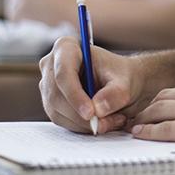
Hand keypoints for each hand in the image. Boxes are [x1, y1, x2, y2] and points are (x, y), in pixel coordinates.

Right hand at [38, 37, 153, 133]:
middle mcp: (52, 65)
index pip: (63, 72)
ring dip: (84, 123)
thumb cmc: (122, 76)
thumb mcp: (126, 82)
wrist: (123, 84)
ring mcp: (49, 85)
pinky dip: (81, 127)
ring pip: (58, 112)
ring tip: (112, 121)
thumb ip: (115, 94)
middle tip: (106, 123)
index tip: (91, 113)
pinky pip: (61, 121)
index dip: (74, 95)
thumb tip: (98, 108)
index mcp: (67, 48)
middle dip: (81, 115)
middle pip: (57, 95)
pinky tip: (102, 122)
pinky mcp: (52, 104)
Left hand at [131, 73, 174, 148]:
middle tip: (141, 113)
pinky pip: (166, 128)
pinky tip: (139, 134)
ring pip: (161, 109)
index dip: (174, 98)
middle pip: (168, 95)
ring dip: (145, 117)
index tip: (166, 105)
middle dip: (152, 105)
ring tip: (133, 124)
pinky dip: (148, 131)